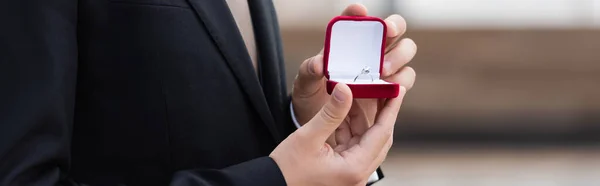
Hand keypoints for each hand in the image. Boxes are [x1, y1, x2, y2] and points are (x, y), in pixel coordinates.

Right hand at [272, 84, 405, 185]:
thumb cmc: (286, 170)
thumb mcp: (308, 137)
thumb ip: (331, 113)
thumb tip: (347, 90)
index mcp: (354, 169)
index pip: (381, 134)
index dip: (390, 110)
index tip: (397, 91)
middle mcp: (357, 175)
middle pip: (378, 139)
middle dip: (379, 113)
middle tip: (383, 90)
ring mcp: (350, 175)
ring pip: (365, 142)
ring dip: (361, 120)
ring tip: (357, 95)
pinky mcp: (341, 173)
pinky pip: (353, 147)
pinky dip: (350, 129)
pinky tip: (344, 112)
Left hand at [291, 3, 416, 146]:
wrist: (320, 126)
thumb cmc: (311, 98)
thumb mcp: (304, 85)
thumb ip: (309, 72)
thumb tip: (319, 64)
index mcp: (346, 43)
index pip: (355, 19)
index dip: (358, 13)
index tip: (359, 11)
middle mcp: (369, 51)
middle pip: (393, 28)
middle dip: (394, 27)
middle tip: (386, 35)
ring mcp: (382, 70)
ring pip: (405, 53)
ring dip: (398, 58)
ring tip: (383, 72)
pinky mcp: (390, 90)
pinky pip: (404, 81)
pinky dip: (400, 83)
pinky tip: (388, 89)